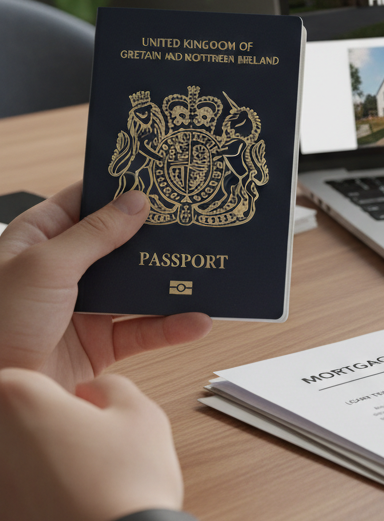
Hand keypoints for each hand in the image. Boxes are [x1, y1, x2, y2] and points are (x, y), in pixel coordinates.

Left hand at [0, 183, 210, 388]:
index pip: (86, 201)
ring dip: (170, 281)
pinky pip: (144, 329)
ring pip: (138, 286)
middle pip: (122, 243)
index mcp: (40, 239)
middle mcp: (64, 270)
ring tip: (205, 268)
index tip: (161, 177)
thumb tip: (136, 201)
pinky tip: (196, 320)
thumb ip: (95, 234)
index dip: (121, 188)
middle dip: (158, 235)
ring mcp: (84, 307)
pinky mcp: (100, 343)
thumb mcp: (45, 267)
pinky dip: (172, 326)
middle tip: (196, 221)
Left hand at [0, 368, 182, 520]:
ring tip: (72, 488)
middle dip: (37, 432)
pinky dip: (25, 513)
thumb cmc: (129, 485)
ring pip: (8, 468)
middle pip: (7, 424)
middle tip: (76, 447)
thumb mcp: (141, 414)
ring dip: (29, 472)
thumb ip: (112, 388)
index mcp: (16, 400)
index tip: (77, 407)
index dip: (56, 392)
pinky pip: (6, 510)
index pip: (23, 378)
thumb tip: (92, 392)